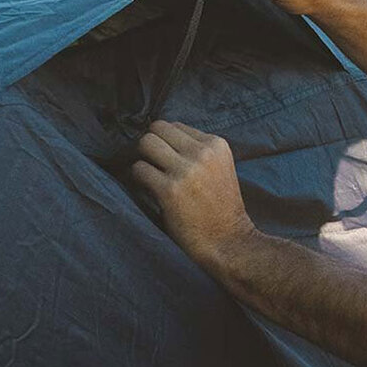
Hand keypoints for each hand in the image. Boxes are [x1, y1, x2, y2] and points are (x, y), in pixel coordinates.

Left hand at [131, 121, 252, 270]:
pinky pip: (139, 170)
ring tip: (151, 176)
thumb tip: (161, 138)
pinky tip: (149, 190)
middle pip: (158, 128)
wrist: (228, 240)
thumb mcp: (220, 167)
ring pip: (146, 143)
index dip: (166, 141)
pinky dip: (139, 179)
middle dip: (151, 145)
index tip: (166, 158)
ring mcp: (185, 170)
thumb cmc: (221, 207)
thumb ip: (198, 150)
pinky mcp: (169, 190)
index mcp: (216, 144)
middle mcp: (202, 152)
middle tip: (153, 163)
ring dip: (144, 159)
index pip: (176, 125)